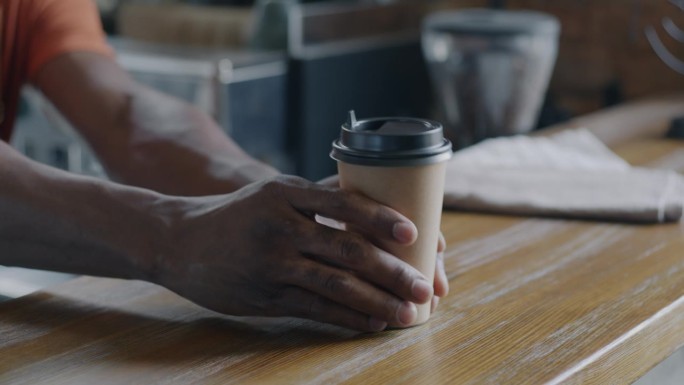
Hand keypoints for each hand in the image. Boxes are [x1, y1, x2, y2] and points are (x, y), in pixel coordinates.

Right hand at [154, 176, 433, 331]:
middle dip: (392, 270)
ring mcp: (271, 264)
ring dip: (377, 301)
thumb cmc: (237, 215)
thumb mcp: (271, 192)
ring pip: (336, 285)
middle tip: (424, 285)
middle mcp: (279, 227)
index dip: (382, 219)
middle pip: (348, 250)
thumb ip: (318, 195)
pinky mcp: (265, 297)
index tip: (415, 233)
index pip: (344, 204)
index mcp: (285, 193)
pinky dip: (348, 318)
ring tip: (408, 312)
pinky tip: (372, 323)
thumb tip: (372, 199)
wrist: (179, 241)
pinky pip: (315, 309)